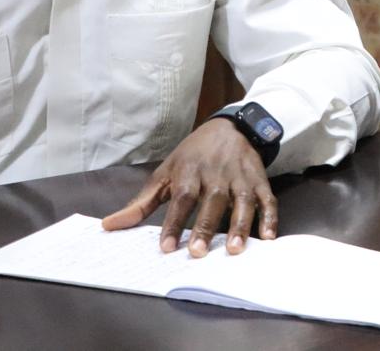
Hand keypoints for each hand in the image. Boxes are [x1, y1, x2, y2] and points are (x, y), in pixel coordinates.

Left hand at [102, 119, 277, 256]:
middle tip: (198, 253)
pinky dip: (269, 217)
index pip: (181, 199)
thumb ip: (140, 203)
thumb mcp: (164, 173)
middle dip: (205, 227)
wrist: (230, 127)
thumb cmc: (192, 156)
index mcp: (189, 172)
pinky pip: (267, 199)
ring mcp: (240, 178)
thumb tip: (109, 225)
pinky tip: (267, 237)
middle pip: (211, 202)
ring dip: (240, 226)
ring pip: (242, 202)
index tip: (166, 248)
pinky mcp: (260, 180)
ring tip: (234, 250)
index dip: (173, 224)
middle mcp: (216, 174)